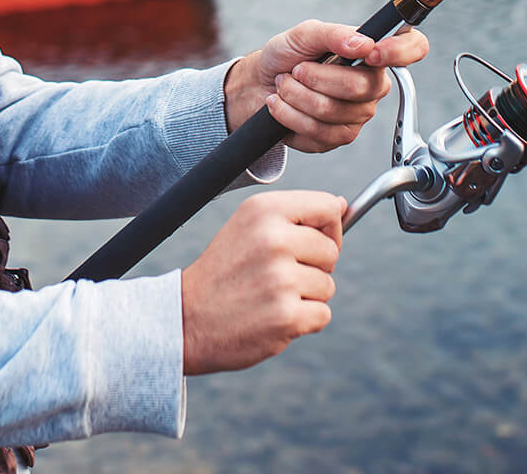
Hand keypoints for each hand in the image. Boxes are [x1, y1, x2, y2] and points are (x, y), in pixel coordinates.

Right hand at [180, 191, 344, 374]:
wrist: (185, 320)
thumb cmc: (223, 274)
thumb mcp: (248, 227)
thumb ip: (294, 216)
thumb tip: (341, 205)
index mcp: (264, 210)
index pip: (328, 207)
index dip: (328, 228)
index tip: (312, 243)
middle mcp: (274, 239)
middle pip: (331, 251)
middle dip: (314, 268)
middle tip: (276, 277)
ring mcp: (281, 279)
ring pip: (328, 286)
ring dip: (306, 297)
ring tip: (269, 297)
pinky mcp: (286, 316)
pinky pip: (322, 315)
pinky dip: (304, 322)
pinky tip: (272, 317)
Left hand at [225, 19, 428, 151]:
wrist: (258, 85)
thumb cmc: (285, 56)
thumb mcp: (304, 34)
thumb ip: (333, 33)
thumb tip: (362, 42)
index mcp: (373, 53)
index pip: (412, 47)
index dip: (401, 51)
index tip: (372, 53)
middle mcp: (372, 85)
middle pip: (361, 87)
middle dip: (316, 77)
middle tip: (296, 70)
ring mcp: (358, 114)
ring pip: (333, 111)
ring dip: (296, 96)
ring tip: (284, 86)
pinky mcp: (338, 138)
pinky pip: (319, 132)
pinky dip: (290, 115)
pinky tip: (281, 105)